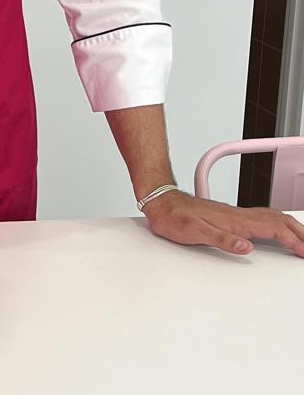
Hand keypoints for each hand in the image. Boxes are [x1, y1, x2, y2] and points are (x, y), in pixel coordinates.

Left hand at [142, 190, 303, 256]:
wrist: (161, 203)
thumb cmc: (174, 218)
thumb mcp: (195, 232)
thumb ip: (221, 240)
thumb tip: (246, 247)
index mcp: (234, 220)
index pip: (273, 229)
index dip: (293, 240)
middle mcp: (238, 215)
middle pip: (278, 220)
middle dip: (300, 233)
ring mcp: (236, 214)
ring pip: (272, 217)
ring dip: (291, 227)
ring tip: (302, 239)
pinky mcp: (231, 216)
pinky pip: (262, 218)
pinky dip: (278, 224)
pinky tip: (277, 230)